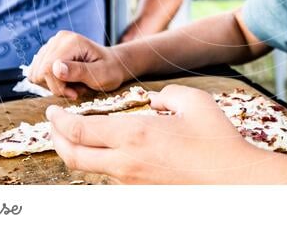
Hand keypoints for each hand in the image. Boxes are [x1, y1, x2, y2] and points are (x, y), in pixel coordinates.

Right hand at [28, 31, 125, 98]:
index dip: (58, 87)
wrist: (112, 64)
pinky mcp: (47, 53)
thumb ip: (78, 71)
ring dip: (54, 85)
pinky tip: (66, 81)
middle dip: (56, 87)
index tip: (75, 93)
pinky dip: (50, 82)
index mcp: (71, 41)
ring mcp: (51, 44)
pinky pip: (37, 74)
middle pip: (39, 72)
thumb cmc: (110, 71)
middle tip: (76, 89)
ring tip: (74, 84)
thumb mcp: (100, 75)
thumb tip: (55, 68)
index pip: (47, 69)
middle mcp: (58, 39)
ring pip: (35, 74)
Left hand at [46, 84, 263, 183]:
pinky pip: (112, 176)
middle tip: (53, 126)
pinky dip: (101, 162)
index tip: (52, 111)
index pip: (80, 131)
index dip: (59, 121)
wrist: (234, 180)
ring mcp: (133, 182)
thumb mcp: (194, 100)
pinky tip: (109, 151)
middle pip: (73, 157)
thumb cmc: (216, 139)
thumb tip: (154, 101)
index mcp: (134, 135)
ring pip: (91, 169)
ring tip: (77, 137)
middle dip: (56, 140)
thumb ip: (167, 94)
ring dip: (77, 152)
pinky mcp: (143, 192)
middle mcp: (126, 163)